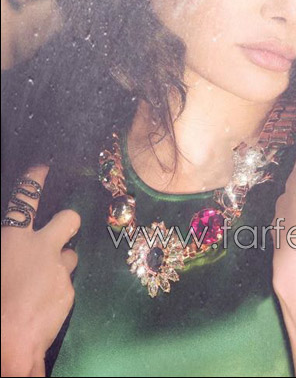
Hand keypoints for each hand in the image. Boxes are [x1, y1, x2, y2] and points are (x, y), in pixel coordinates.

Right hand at [1, 165, 80, 376]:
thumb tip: (11, 250)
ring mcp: (59, 270)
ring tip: (42, 282)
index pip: (25, 200)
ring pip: (70, 256)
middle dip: (68, 221)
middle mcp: (42, 249)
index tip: (43, 167)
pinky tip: (42, 308)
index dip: (34, 180)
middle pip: (69, 219)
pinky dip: (57, 292)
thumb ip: (8, 250)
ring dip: (61, 263)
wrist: (7, 346)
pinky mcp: (70, 293)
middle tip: (61, 231)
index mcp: (14, 240)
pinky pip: (67, 285)